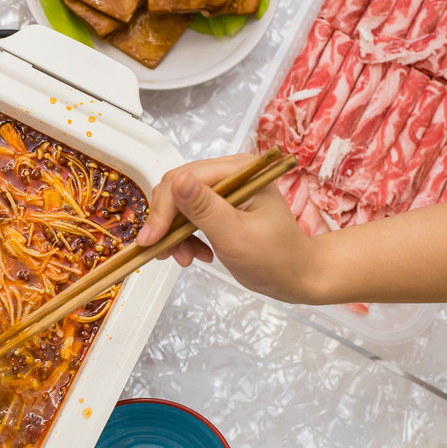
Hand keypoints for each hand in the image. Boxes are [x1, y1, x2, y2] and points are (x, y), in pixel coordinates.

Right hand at [135, 154, 316, 303]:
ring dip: (175, 233)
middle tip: (165, 252)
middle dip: (167, 223)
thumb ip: (204, 208)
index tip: (151, 240)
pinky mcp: (219, 205)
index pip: (186, 179)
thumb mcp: (236, 235)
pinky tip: (196, 254)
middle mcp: (231, 173)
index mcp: (241, 171)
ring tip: (185, 257)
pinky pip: (187, 215)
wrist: (295, 276)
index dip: (164, 210)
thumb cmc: (276, 259)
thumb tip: (178, 180)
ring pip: (178, 204)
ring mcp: (224, 189)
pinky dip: (185, 237)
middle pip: (177, 189)